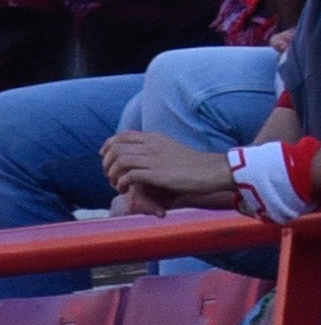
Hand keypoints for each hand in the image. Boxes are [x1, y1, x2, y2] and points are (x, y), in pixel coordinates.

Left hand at [102, 129, 235, 206]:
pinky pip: (128, 175)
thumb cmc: (192, 164)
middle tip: (110, 176)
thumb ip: (154, 149)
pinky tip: (125, 190)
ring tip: (117, 185)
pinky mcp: (156, 173)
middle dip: (107, 163)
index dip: (108, 146)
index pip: (123, 135)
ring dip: (112, 174)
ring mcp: (154, 158)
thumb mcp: (171, 149)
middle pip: (116, 147)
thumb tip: (138, 155)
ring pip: (119, 160)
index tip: (105, 158)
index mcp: (155, 138)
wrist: (210, 171)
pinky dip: (121, 183)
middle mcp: (152, 145)